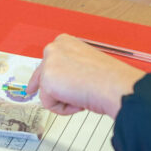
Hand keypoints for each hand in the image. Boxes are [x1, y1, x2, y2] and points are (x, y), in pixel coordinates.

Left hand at [27, 34, 144, 117]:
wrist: (114, 85)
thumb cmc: (108, 77)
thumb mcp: (85, 64)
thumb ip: (70, 67)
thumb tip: (63, 81)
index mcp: (64, 41)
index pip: (48, 61)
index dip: (48, 76)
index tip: (36, 86)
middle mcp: (54, 48)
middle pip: (43, 76)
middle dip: (52, 91)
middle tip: (63, 97)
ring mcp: (48, 62)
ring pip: (47, 92)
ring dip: (64, 100)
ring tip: (82, 96)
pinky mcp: (46, 80)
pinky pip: (49, 104)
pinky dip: (63, 109)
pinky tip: (78, 101)